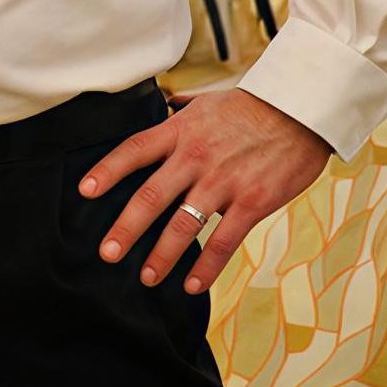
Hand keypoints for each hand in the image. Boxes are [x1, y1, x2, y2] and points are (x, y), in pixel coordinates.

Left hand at [80, 90, 331, 293]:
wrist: (302, 112)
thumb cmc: (252, 107)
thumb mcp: (207, 102)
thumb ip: (180, 113)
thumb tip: (162, 109)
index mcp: (180, 131)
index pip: (133, 150)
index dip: (107, 171)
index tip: (84, 191)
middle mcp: (196, 157)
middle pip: (150, 196)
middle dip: (126, 228)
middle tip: (106, 253)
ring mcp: (224, 182)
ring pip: (184, 226)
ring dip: (161, 255)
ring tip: (146, 277)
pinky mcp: (252, 202)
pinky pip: (224, 241)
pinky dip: (207, 266)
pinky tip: (192, 284)